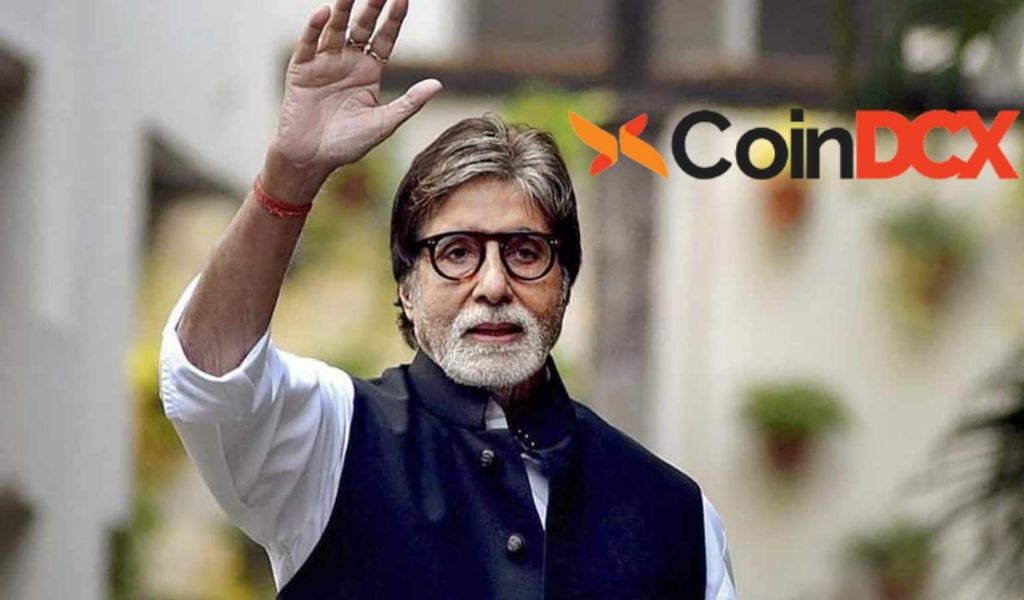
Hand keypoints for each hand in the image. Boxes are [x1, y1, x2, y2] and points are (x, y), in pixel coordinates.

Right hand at [261, 0, 442, 203]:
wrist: (311, 159)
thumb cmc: (348, 145)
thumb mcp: (383, 124)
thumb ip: (409, 103)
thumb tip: (438, 84)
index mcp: (369, 72)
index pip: (384, 38)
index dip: (393, 19)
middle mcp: (347, 62)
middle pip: (361, 27)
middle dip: (370, 6)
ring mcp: (323, 63)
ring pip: (335, 29)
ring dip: (343, 9)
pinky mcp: (301, 69)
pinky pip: (308, 44)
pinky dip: (314, 28)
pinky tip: (324, 13)